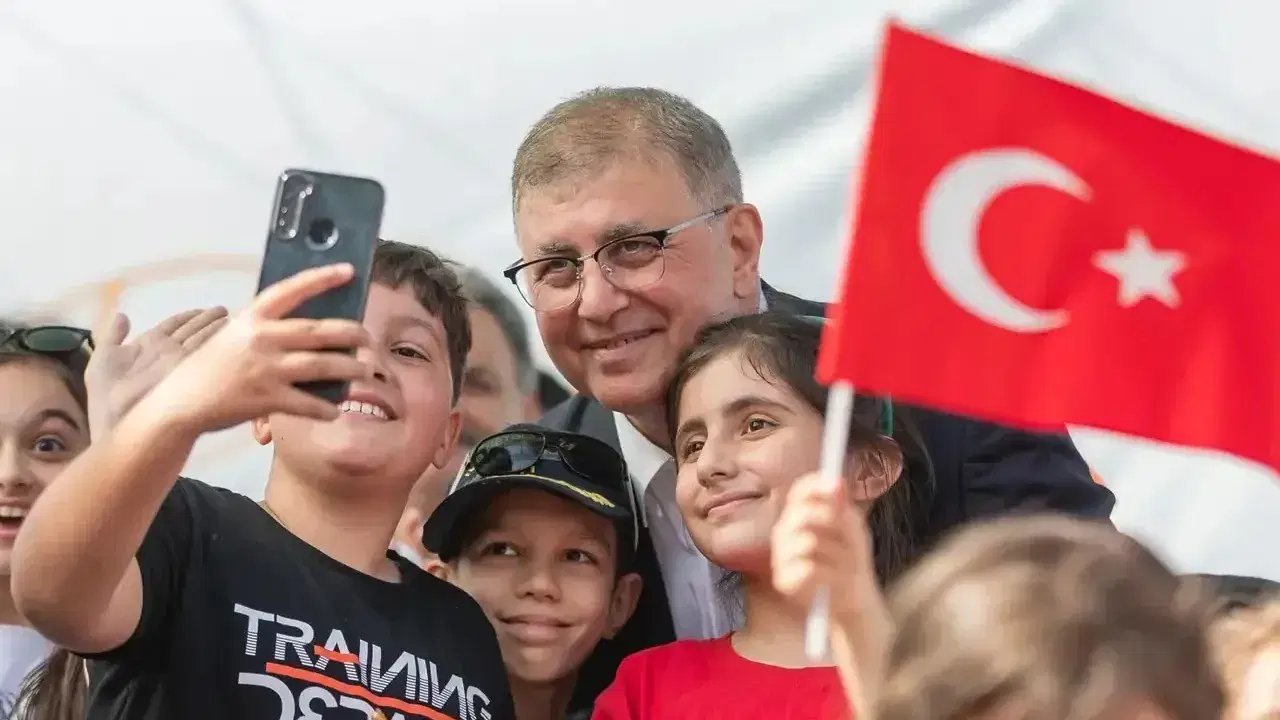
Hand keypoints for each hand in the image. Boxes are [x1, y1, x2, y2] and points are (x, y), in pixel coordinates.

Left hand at [85, 308, 228, 436]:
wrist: (114, 419)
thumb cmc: (105, 393)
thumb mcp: (102, 358)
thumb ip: (114, 335)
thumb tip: (124, 314)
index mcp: (150, 344)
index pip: (175, 325)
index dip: (189, 316)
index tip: (203, 309)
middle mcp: (169, 350)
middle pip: (193, 329)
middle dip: (209, 320)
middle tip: (225, 310)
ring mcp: (180, 360)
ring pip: (202, 338)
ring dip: (217, 328)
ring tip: (232, 320)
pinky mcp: (189, 370)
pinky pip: (205, 351)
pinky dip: (217, 341)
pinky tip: (228, 333)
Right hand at [137, 264, 372, 433]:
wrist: (182, 401)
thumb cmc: (212, 367)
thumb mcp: (233, 336)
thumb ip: (265, 329)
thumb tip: (311, 329)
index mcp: (252, 318)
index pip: (291, 290)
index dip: (321, 279)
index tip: (349, 270)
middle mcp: (260, 339)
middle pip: (318, 332)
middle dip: (351, 334)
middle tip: (369, 338)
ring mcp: (265, 369)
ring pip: (321, 366)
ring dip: (349, 369)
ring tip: (364, 371)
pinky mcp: (266, 399)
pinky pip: (307, 403)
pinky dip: (326, 407)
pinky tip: (336, 409)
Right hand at [771, 471, 877, 620]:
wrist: (854, 598)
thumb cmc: (850, 559)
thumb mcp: (853, 529)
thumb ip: (842, 505)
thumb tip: (837, 482)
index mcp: (798, 514)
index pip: (799, 491)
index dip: (816, 486)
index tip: (838, 487)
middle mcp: (783, 532)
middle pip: (802, 514)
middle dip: (832, 522)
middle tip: (849, 535)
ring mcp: (781, 557)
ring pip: (808, 542)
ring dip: (836, 554)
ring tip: (845, 566)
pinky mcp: (784, 581)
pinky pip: (809, 568)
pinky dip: (829, 575)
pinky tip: (833, 581)